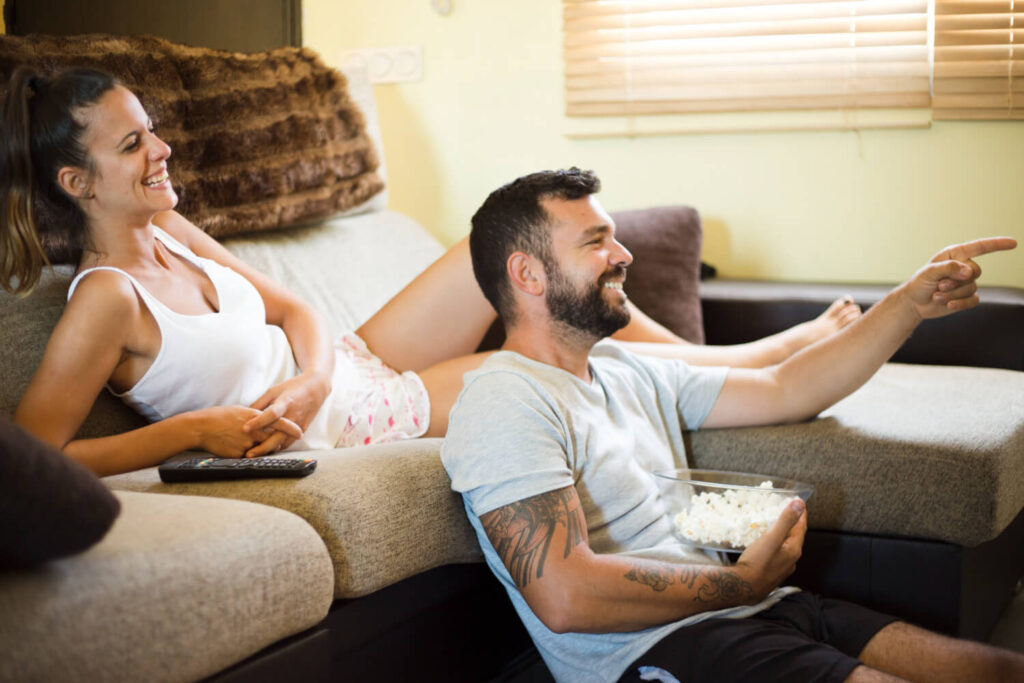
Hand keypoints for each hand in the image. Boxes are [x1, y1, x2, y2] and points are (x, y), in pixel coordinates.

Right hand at [193, 405, 302, 458]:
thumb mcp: (241, 411)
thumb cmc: (219, 417)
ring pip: (262, 449)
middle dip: (279, 442)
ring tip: (250, 443)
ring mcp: (247, 443)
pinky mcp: (240, 454)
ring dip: (262, 448)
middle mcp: (254, 430)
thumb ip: (255, 417)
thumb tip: (264, 419)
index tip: (300, 432)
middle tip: (283, 443)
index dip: (291, 428)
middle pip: (274, 438)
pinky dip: (246, 453)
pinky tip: (234, 446)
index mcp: (255, 417)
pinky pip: (248, 455)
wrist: (201, 427)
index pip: (280, 422)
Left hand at [244, 372, 329, 449]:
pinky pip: (289, 442)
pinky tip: (268, 449)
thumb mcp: (274, 391)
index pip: (271, 414)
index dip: (258, 422)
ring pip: (283, 442)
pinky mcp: (303, 429)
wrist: (316, 388)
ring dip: (269, 450)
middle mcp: (293, 415)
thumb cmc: (292, 388)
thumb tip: (244, 415)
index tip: (245, 428)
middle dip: (262, 447)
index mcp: (285, 402)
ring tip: (255, 454)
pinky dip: (278, 447)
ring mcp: (299, 424)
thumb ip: (259, 403)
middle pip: (278, 435)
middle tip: (248, 454)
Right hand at [734, 499, 806, 599]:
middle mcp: (791, 560)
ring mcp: (782, 567)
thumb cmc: (757, 563)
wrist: (743, 588)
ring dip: (784, 534)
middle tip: (787, 511)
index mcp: (794, 550)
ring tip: (776, 525)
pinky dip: (776, 544)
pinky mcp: (772, 572)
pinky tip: (767, 544)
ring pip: (786, 546)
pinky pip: (778, 554)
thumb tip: (799, 504)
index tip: (799, 502)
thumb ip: (786, 521)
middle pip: (795, 537)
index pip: (801, 527)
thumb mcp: (772, 538)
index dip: (800, 514)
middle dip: (793, 523)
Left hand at [901, 237, 1016, 319]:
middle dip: (956, 280)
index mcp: (955, 254)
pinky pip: (973, 301)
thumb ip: (949, 267)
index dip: (997, 245)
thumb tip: (969, 272)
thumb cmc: (919, 283)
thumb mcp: (929, 272)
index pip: (980, 247)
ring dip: (952, 293)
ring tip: (936, 295)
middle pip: (975, 272)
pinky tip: (947, 304)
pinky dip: (960, 303)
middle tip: (939, 285)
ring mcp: (966, 283)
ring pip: (971, 288)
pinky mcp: (967, 298)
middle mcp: (964, 267)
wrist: (914, 303)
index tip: (1013, 243)